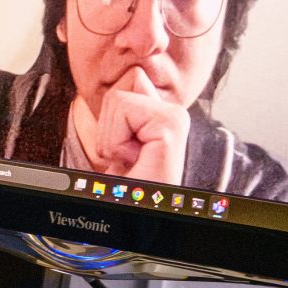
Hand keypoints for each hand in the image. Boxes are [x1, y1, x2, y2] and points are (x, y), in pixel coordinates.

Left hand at [89, 67, 189, 184]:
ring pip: (120, 95)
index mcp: (164, 122)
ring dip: (110, 134)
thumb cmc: (117, 190)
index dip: (111, 117)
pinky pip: (122, 107)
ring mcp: (177, 122)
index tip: (123, 151)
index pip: (132, 80)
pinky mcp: (171, 127)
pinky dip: (112, 138)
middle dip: (111, 120)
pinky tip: (130, 161)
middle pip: (129, 80)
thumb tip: (134, 71)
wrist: (124, 216)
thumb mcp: (116, 143)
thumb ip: (125, 108)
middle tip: (124, 155)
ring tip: (127, 161)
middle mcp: (177, 119)